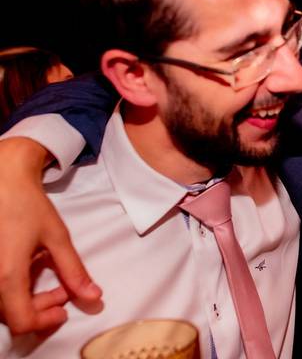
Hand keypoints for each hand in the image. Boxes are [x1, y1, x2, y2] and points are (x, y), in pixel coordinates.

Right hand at [0, 137, 101, 334]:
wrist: (2, 180)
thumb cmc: (27, 205)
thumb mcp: (56, 237)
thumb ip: (73, 270)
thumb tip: (93, 296)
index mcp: (6, 274)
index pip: (21, 320)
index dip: (45, 321)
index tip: (64, 308)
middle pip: (10, 315)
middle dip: (40, 308)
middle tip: (64, 292)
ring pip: (1, 304)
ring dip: (27, 300)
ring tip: (50, 281)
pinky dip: (15, 288)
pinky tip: (30, 270)